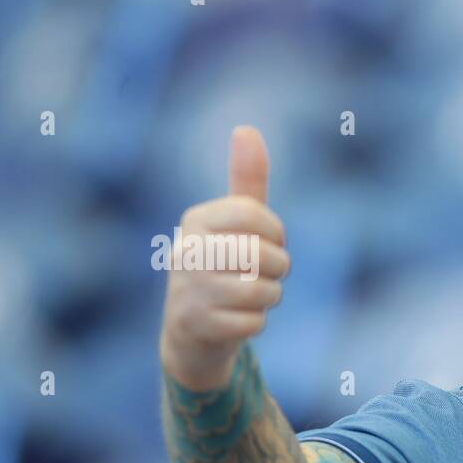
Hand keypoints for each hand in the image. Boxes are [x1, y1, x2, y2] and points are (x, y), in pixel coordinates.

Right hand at [160, 126, 290, 389]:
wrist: (192, 333)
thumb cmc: (223, 268)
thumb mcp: (234, 224)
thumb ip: (246, 182)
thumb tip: (246, 129)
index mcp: (196, 220)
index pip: (256, 215)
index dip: (275, 233)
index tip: (267, 242)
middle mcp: (186, 251)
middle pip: (264, 255)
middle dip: (276, 269)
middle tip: (259, 275)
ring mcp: (187, 289)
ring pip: (263, 291)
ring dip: (268, 298)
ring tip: (245, 298)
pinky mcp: (196, 325)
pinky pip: (255, 323)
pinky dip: (255, 324)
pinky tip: (235, 321)